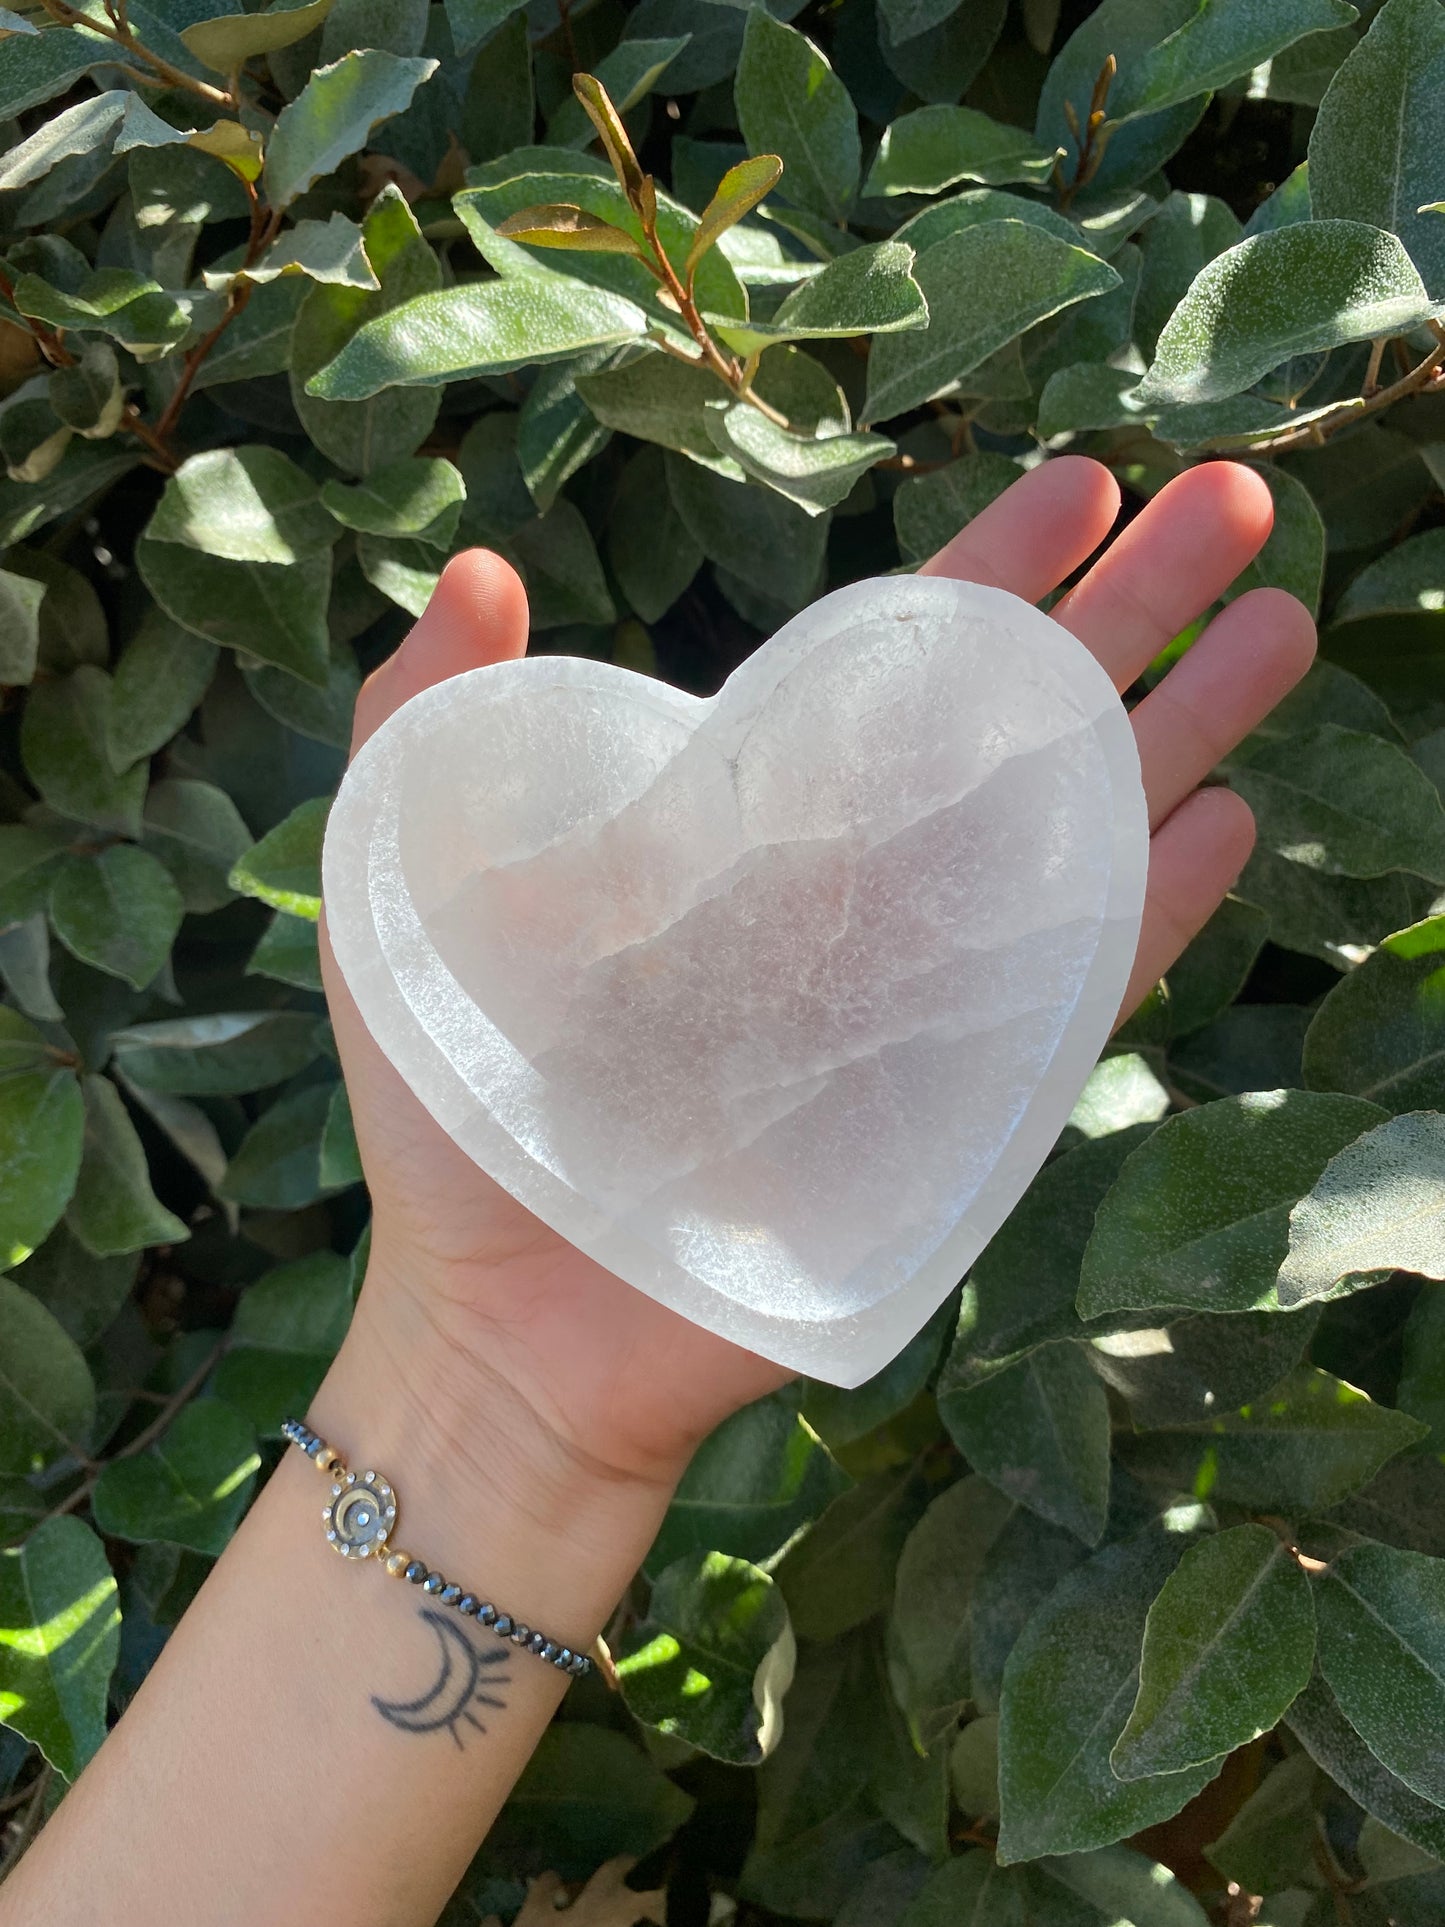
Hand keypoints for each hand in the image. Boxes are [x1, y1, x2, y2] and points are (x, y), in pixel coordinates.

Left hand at [322, 456, 1314, 1518]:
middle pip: (1022, 722)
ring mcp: (921, 995)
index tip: (1084, 476)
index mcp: (752, 818)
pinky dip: (1156, 909)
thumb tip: (477, 566)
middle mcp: (858, 889)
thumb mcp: (408, 882)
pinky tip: (1228, 817)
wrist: (503, 1315)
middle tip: (1235, 498)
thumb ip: (433, 723)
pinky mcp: (953, 1108)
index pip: (895, 665)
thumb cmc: (454, 1103)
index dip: (993, 570)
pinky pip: (1076, 992)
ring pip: (1080, 834)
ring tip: (1281, 622)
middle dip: (1134, 607)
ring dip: (1187, 728)